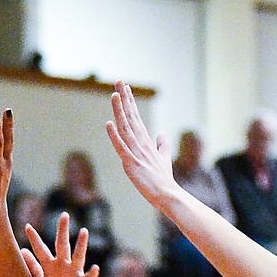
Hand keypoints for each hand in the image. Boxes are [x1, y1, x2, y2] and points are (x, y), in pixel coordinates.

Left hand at [23, 214, 99, 276]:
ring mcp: (75, 274)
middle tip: (64, 215)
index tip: (27, 226)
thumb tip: (22, 251)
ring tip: (84, 231)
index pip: (41, 250)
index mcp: (51, 266)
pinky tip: (95, 267)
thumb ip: (33, 267)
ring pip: (78, 256)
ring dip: (81, 245)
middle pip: (62, 245)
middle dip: (62, 230)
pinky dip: (92, 273)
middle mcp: (63, 266)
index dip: (34, 239)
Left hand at [106, 81, 178, 207]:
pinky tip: (109, 124)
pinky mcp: (131, 164)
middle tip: (118, 81)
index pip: (136, 117)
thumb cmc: (164, 179)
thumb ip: (162, 144)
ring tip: (114, 94)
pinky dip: (114, 135)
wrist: (168, 194)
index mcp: (146, 142)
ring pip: (125, 128)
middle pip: (130, 117)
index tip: (125, 87)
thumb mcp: (164, 158)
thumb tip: (162, 134)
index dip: (129, 102)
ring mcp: (136, 153)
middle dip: (124, 99)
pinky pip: (121, 147)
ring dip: (119, 111)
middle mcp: (141, 143)